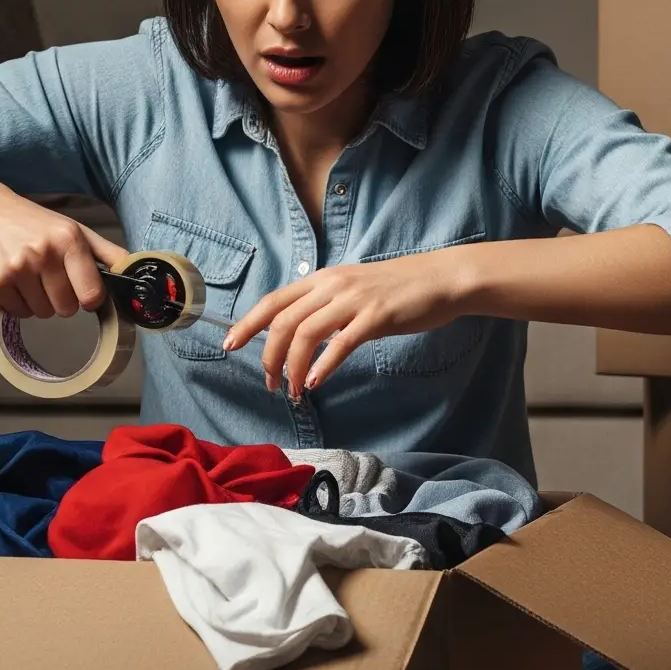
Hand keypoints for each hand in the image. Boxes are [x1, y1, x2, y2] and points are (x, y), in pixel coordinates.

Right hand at [0, 185, 121, 320]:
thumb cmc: (34, 223)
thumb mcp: (74, 229)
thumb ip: (108, 253)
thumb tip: (136, 272)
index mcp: (69, 239)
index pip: (92, 295)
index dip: (89, 297)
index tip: (82, 289)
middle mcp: (43, 253)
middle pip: (67, 309)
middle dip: (62, 298)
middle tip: (49, 275)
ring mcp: (16, 269)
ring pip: (42, 314)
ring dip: (39, 301)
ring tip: (29, 275)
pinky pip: (19, 313)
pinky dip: (18, 303)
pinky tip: (13, 279)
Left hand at [223, 249, 474, 397]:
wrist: (439, 279)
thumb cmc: (396, 289)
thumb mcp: (352, 291)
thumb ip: (325, 307)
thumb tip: (300, 334)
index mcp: (322, 279)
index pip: (273, 301)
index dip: (248, 323)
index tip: (230, 344)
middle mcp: (332, 285)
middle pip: (284, 321)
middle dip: (269, 356)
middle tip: (269, 383)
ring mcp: (354, 300)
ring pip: (306, 333)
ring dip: (292, 366)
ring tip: (292, 391)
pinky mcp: (376, 316)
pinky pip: (341, 343)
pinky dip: (323, 365)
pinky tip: (315, 382)